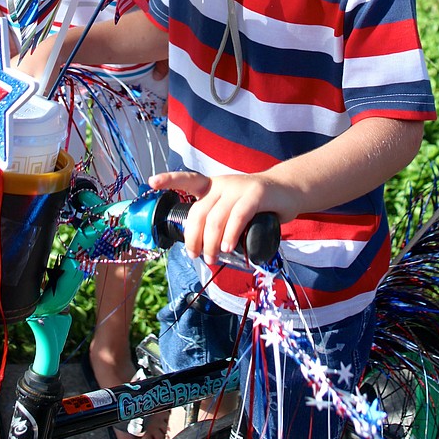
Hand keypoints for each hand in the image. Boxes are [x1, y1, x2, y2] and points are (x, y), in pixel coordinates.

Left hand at [149, 170, 299, 264]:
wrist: (288, 190)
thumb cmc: (257, 205)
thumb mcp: (233, 208)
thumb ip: (219, 220)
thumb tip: (203, 250)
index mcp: (213, 186)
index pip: (188, 179)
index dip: (169, 180)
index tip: (151, 182)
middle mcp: (222, 184)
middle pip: (199, 212)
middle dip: (193, 238)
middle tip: (196, 256)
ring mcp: (239, 187)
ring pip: (216, 218)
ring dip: (211, 243)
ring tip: (213, 258)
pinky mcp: (256, 194)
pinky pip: (238, 215)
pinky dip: (230, 233)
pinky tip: (228, 246)